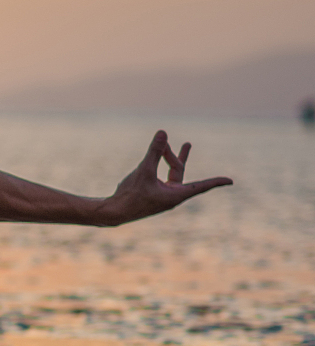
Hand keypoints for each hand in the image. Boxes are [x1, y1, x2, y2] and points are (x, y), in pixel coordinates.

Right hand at [100, 131, 230, 224]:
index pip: (201, 186)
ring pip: (171, 174)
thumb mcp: (144, 170)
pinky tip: (148, 162)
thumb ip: (154, 151)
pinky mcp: (153, 196)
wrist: (113, 213)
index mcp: (176, 195)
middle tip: (177, 142)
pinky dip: (158, 167)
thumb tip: (163, 132)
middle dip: (175, 157)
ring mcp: (162, 197)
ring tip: (177, 146)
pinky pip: (161, 178)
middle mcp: (172, 196)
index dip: (216, 182)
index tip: (230, 181)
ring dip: (168, 159)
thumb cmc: (130, 195)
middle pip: (179, 172)